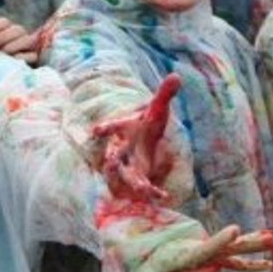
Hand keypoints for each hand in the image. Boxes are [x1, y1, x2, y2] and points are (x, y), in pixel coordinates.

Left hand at [0, 18, 39, 62]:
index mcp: (6, 32)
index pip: (4, 22)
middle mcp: (20, 38)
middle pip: (17, 29)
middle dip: (2, 37)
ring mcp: (29, 49)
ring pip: (27, 40)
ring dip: (12, 45)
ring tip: (0, 53)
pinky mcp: (34, 62)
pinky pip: (32, 56)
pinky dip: (22, 57)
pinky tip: (12, 60)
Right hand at [92, 73, 179, 202]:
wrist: (145, 140)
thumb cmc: (148, 123)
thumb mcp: (158, 109)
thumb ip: (165, 94)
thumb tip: (177, 76)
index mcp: (125, 129)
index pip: (113, 127)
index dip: (104, 128)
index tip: (95, 131)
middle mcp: (122, 148)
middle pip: (114, 156)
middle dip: (112, 161)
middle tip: (110, 164)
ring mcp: (129, 164)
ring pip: (125, 175)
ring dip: (132, 181)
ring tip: (142, 189)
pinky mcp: (138, 176)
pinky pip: (141, 185)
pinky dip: (150, 192)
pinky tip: (162, 196)